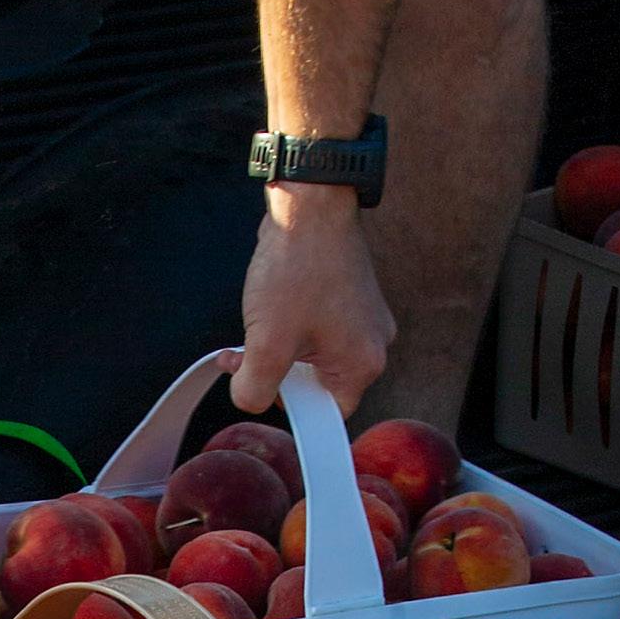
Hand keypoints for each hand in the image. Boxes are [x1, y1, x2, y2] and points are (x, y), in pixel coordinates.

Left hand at [234, 192, 392, 419]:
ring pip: (310, 354)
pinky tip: (269, 304)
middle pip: (315, 383)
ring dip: (276, 345)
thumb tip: (250, 400)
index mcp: (363, 363)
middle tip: (247, 352)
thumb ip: (255, 387)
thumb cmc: (297, 266)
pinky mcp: (348, 296)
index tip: (263, 385)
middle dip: (275, 370)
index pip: (326, 414)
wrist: (310, 204)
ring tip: (257, 320)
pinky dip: (287, 323)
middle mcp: (372, 343)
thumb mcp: (268, 341)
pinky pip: (314, 327)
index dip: (288, 406)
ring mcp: (362, 317)